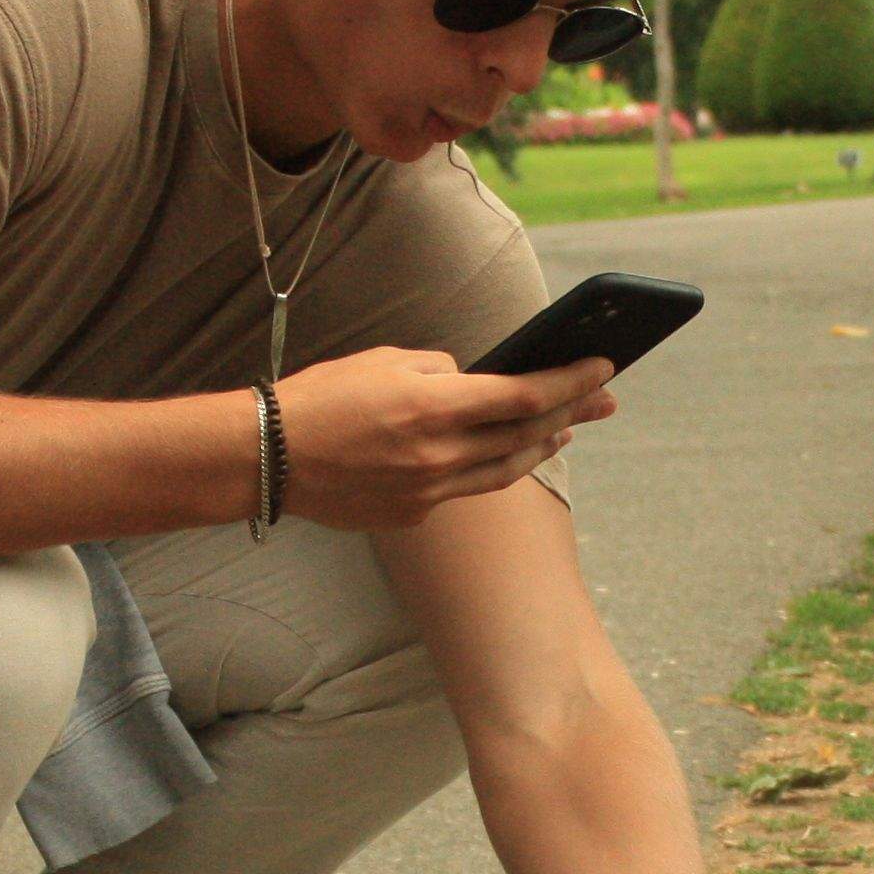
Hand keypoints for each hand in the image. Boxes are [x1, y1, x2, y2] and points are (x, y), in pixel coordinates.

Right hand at [274, 345, 615, 531]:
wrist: (269, 457)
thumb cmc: (322, 397)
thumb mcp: (385, 360)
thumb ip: (441, 370)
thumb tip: (473, 382)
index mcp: (434, 406)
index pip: (523, 395)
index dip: (569, 382)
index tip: (602, 368)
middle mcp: (440, 453)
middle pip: (526, 434)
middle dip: (572, 413)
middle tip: (604, 399)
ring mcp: (429, 490)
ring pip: (504, 469)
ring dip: (540, 447)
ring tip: (564, 431)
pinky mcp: (414, 513)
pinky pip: (463, 488)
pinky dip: (485, 466)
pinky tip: (496, 453)